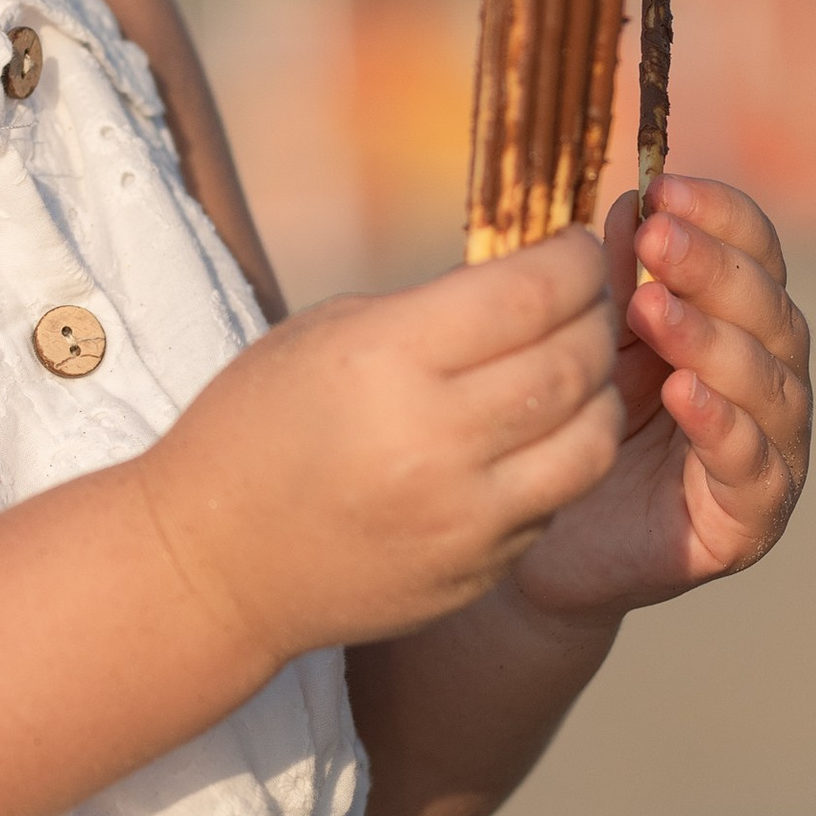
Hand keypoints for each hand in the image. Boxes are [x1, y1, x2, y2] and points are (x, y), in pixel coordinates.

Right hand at [139, 228, 626, 675]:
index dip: (571, 260)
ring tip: (581, 368)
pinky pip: (556, 501)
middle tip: (590, 299)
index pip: (528, 294)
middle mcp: (435, 439)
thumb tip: (524, 279)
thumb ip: (428, 309)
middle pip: (573, 361)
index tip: (574, 245)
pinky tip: (536, 435)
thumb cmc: (255, 428)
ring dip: (601, 392)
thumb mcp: (324, 334)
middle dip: (598, 317)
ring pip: (591, 440)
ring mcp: (463, 516)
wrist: (214, 567)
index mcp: (386, 360)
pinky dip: (563, 458)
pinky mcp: (478, 570)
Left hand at [511, 174, 810, 621]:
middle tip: (656, 242)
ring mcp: (772, 449)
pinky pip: (751, 466)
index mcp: (740, 323)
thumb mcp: (594, 339)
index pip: (756, 254)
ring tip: (652, 314)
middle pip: (767, 310)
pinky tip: (683, 396)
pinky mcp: (753, 517)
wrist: (548, 541)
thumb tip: (634, 202)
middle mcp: (771, 380)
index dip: (720, 216)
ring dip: (711, 340)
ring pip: (767, 383)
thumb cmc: (578, 422)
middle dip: (712, 268)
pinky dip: (722, 427)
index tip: (665, 185)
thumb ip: (619, 278)